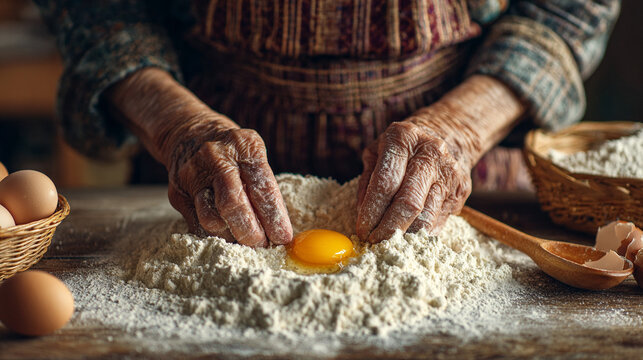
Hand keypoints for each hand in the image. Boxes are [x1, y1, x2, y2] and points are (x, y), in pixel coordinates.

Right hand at [167, 126, 292, 246]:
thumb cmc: (233, 154)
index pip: (262, 186)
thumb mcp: (253, 158)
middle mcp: (216, 158)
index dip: (274, 217)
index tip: (283, 237)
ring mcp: (193, 175)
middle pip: (233, 204)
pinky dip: (215, 235)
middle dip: (251, 232)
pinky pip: (197, 224)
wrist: (190, 136)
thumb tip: (278, 232)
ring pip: (212, 220)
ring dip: (232, 237)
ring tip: (245, 241)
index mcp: (243, 146)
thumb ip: (263, 189)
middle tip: (263, 245)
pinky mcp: (178, 194)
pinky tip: (226, 234)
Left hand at [356, 122, 471, 242]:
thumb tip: (362, 215)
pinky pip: (437, 221)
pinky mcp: (461, 190)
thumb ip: (368, 181)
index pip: (385, 183)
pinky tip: (407, 233)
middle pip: (408, 203)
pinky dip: (419, 232)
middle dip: (388, 229)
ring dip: (403, 235)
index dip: (372, 211)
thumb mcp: (377, 151)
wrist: (448, 134)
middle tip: (374, 242)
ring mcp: (449, 172)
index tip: (361, 230)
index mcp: (404, 138)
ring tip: (387, 240)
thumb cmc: (403, 148)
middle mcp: (430, 153)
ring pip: (425, 217)